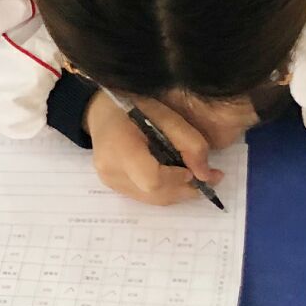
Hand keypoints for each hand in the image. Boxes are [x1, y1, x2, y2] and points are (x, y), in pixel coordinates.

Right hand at [84, 93, 224, 205]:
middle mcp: (111, 170)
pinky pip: (145, 196)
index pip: (152, 179)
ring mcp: (110, 181)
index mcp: (120, 147)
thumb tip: (206, 176)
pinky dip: (164, 190)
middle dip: (185, 189)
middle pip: (155, 195)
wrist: (100, 110)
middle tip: (205, 176)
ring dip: (177, 191)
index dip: (176, 179)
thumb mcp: (165, 114)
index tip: (189, 168)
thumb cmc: (132, 105)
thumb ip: (189, 143)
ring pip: (153, 199)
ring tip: (192, 175)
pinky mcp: (113, 186)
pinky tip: (172, 176)